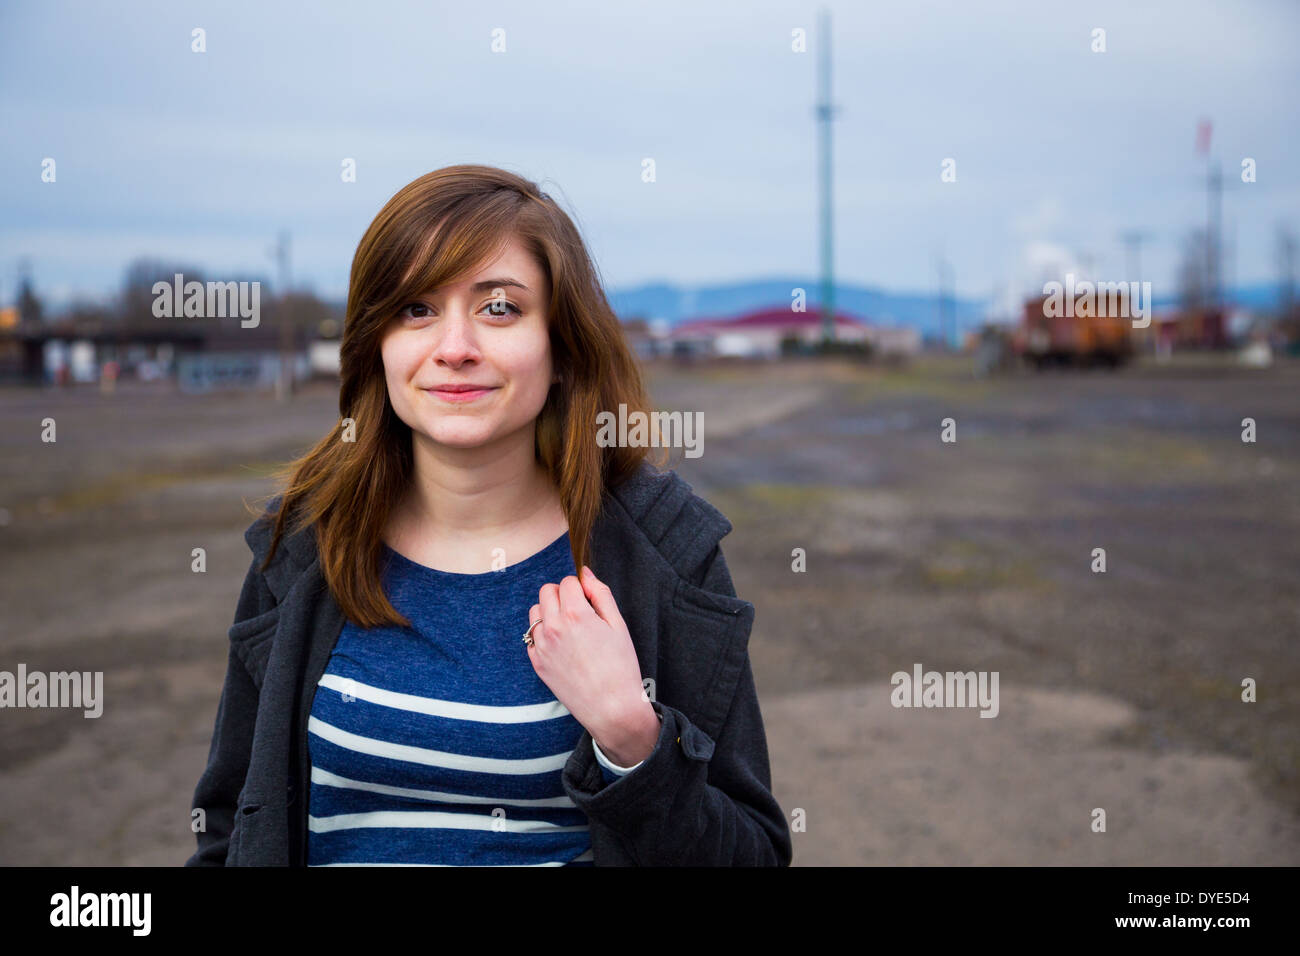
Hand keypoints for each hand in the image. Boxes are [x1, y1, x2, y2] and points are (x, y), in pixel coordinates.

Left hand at [527, 566, 659, 766]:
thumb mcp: (618, 625)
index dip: (581, 588)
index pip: (567, 582)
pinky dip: (543, 634)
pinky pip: (531, 636)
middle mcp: (553, 627)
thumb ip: (600, 594)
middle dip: (562, 595)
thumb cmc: (621, 667)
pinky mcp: (537, 662)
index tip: (590, 601)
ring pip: (535, 611)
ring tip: (569, 627)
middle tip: (580, 611)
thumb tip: (585, 574)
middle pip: (547, 591)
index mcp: (575, 614)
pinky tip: (562, 646)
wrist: (611, 708)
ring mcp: (541, 646)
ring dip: (549, 612)